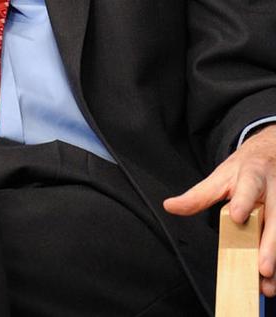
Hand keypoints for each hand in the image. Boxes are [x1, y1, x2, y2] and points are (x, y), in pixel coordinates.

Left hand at [164, 124, 275, 296]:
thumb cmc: (245, 169)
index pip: (249, 186)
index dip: (244, 201)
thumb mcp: (220, 176)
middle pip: (275, 216)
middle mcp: (274, 189)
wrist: (271, 153)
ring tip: (268, 282)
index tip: (238, 216)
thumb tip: (170, 206)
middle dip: (270, 243)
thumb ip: (198, 195)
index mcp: (253, 175)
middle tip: (263, 268)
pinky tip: (275, 279)